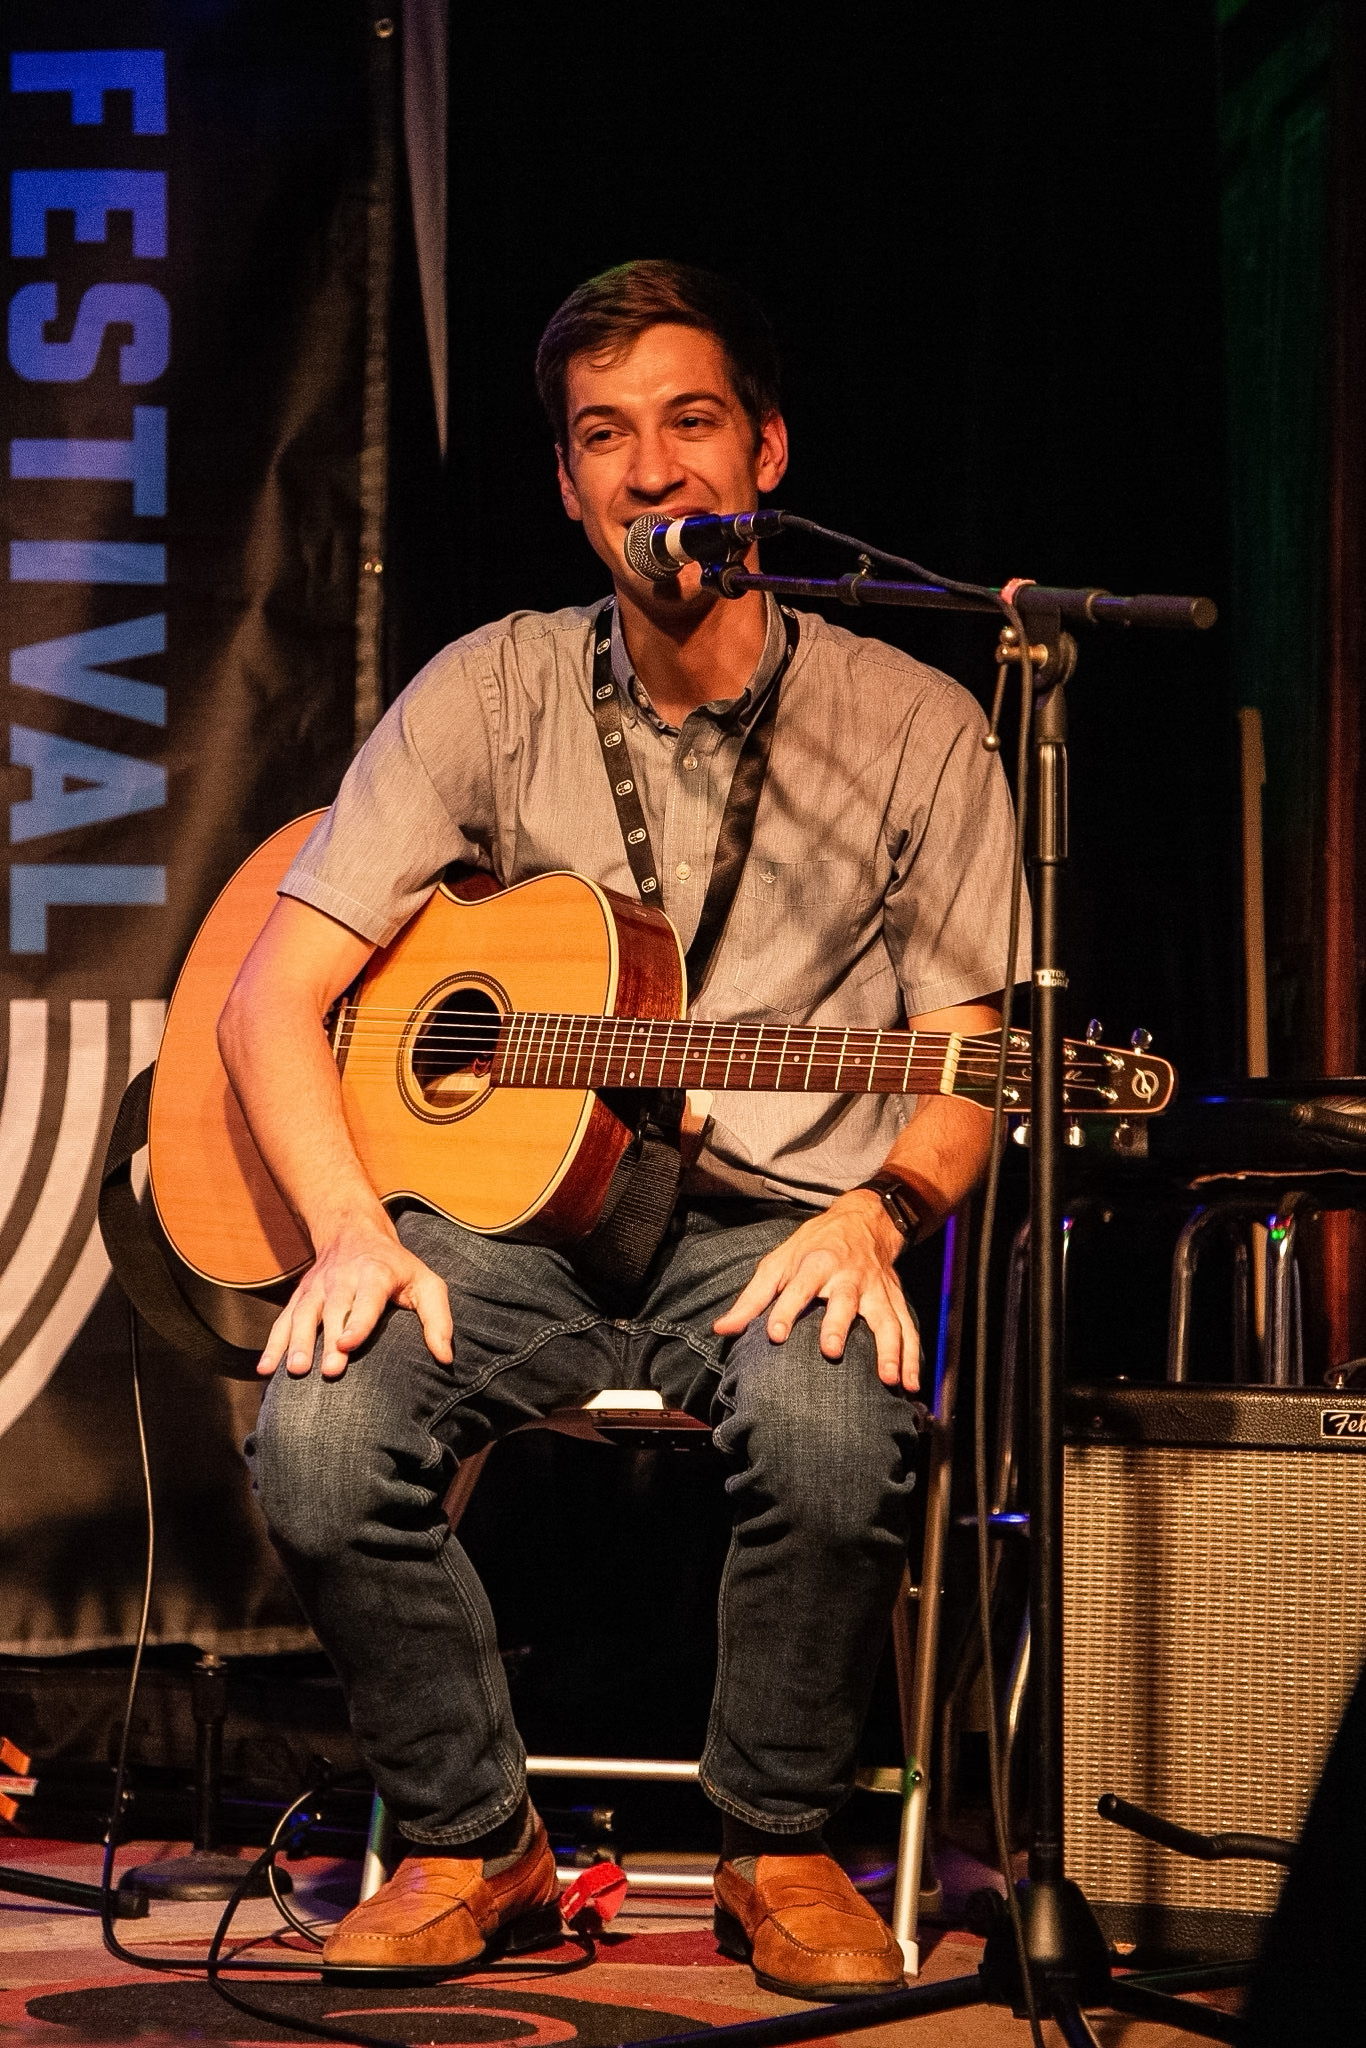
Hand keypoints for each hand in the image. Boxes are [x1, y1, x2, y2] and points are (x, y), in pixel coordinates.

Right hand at [257, 1213, 453, 1379]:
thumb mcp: (426, 1283)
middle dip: (327, 1340)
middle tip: (327, 1371)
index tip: (349, 1344)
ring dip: (296, 1343)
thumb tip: (445, 1357)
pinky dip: (272, 1344)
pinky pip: (283, 1321)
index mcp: (376, 1275)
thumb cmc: (397, 1267)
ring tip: (295, 1371)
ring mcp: (317, 1288)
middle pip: (333, 1311)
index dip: (357, 1322)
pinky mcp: (300, 1297)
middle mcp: (342, 1280)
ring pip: (303, 1315)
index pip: (366, 1300)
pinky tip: (265, 1369)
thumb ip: (438, 1319)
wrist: (353, 1232)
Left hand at [713, 1192, 920, 1390]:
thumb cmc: (814, 1246)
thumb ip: (753, 1298)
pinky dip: (913, 1356)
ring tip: (888, 1379)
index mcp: (816, 1263)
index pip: (798, 1286)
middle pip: (844, 1300)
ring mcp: (876, 1289)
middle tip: (830, 1352)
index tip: (774, 1334)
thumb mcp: (779, 1262)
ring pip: (885, 1319)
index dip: (785, 1309)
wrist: (864, 1221)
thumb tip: (722, 1330)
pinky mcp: (894, 1299)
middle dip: (838, 1324)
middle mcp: (848, 1276)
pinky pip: (908, 1328)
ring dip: (890, 1349)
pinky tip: (910, 1383)